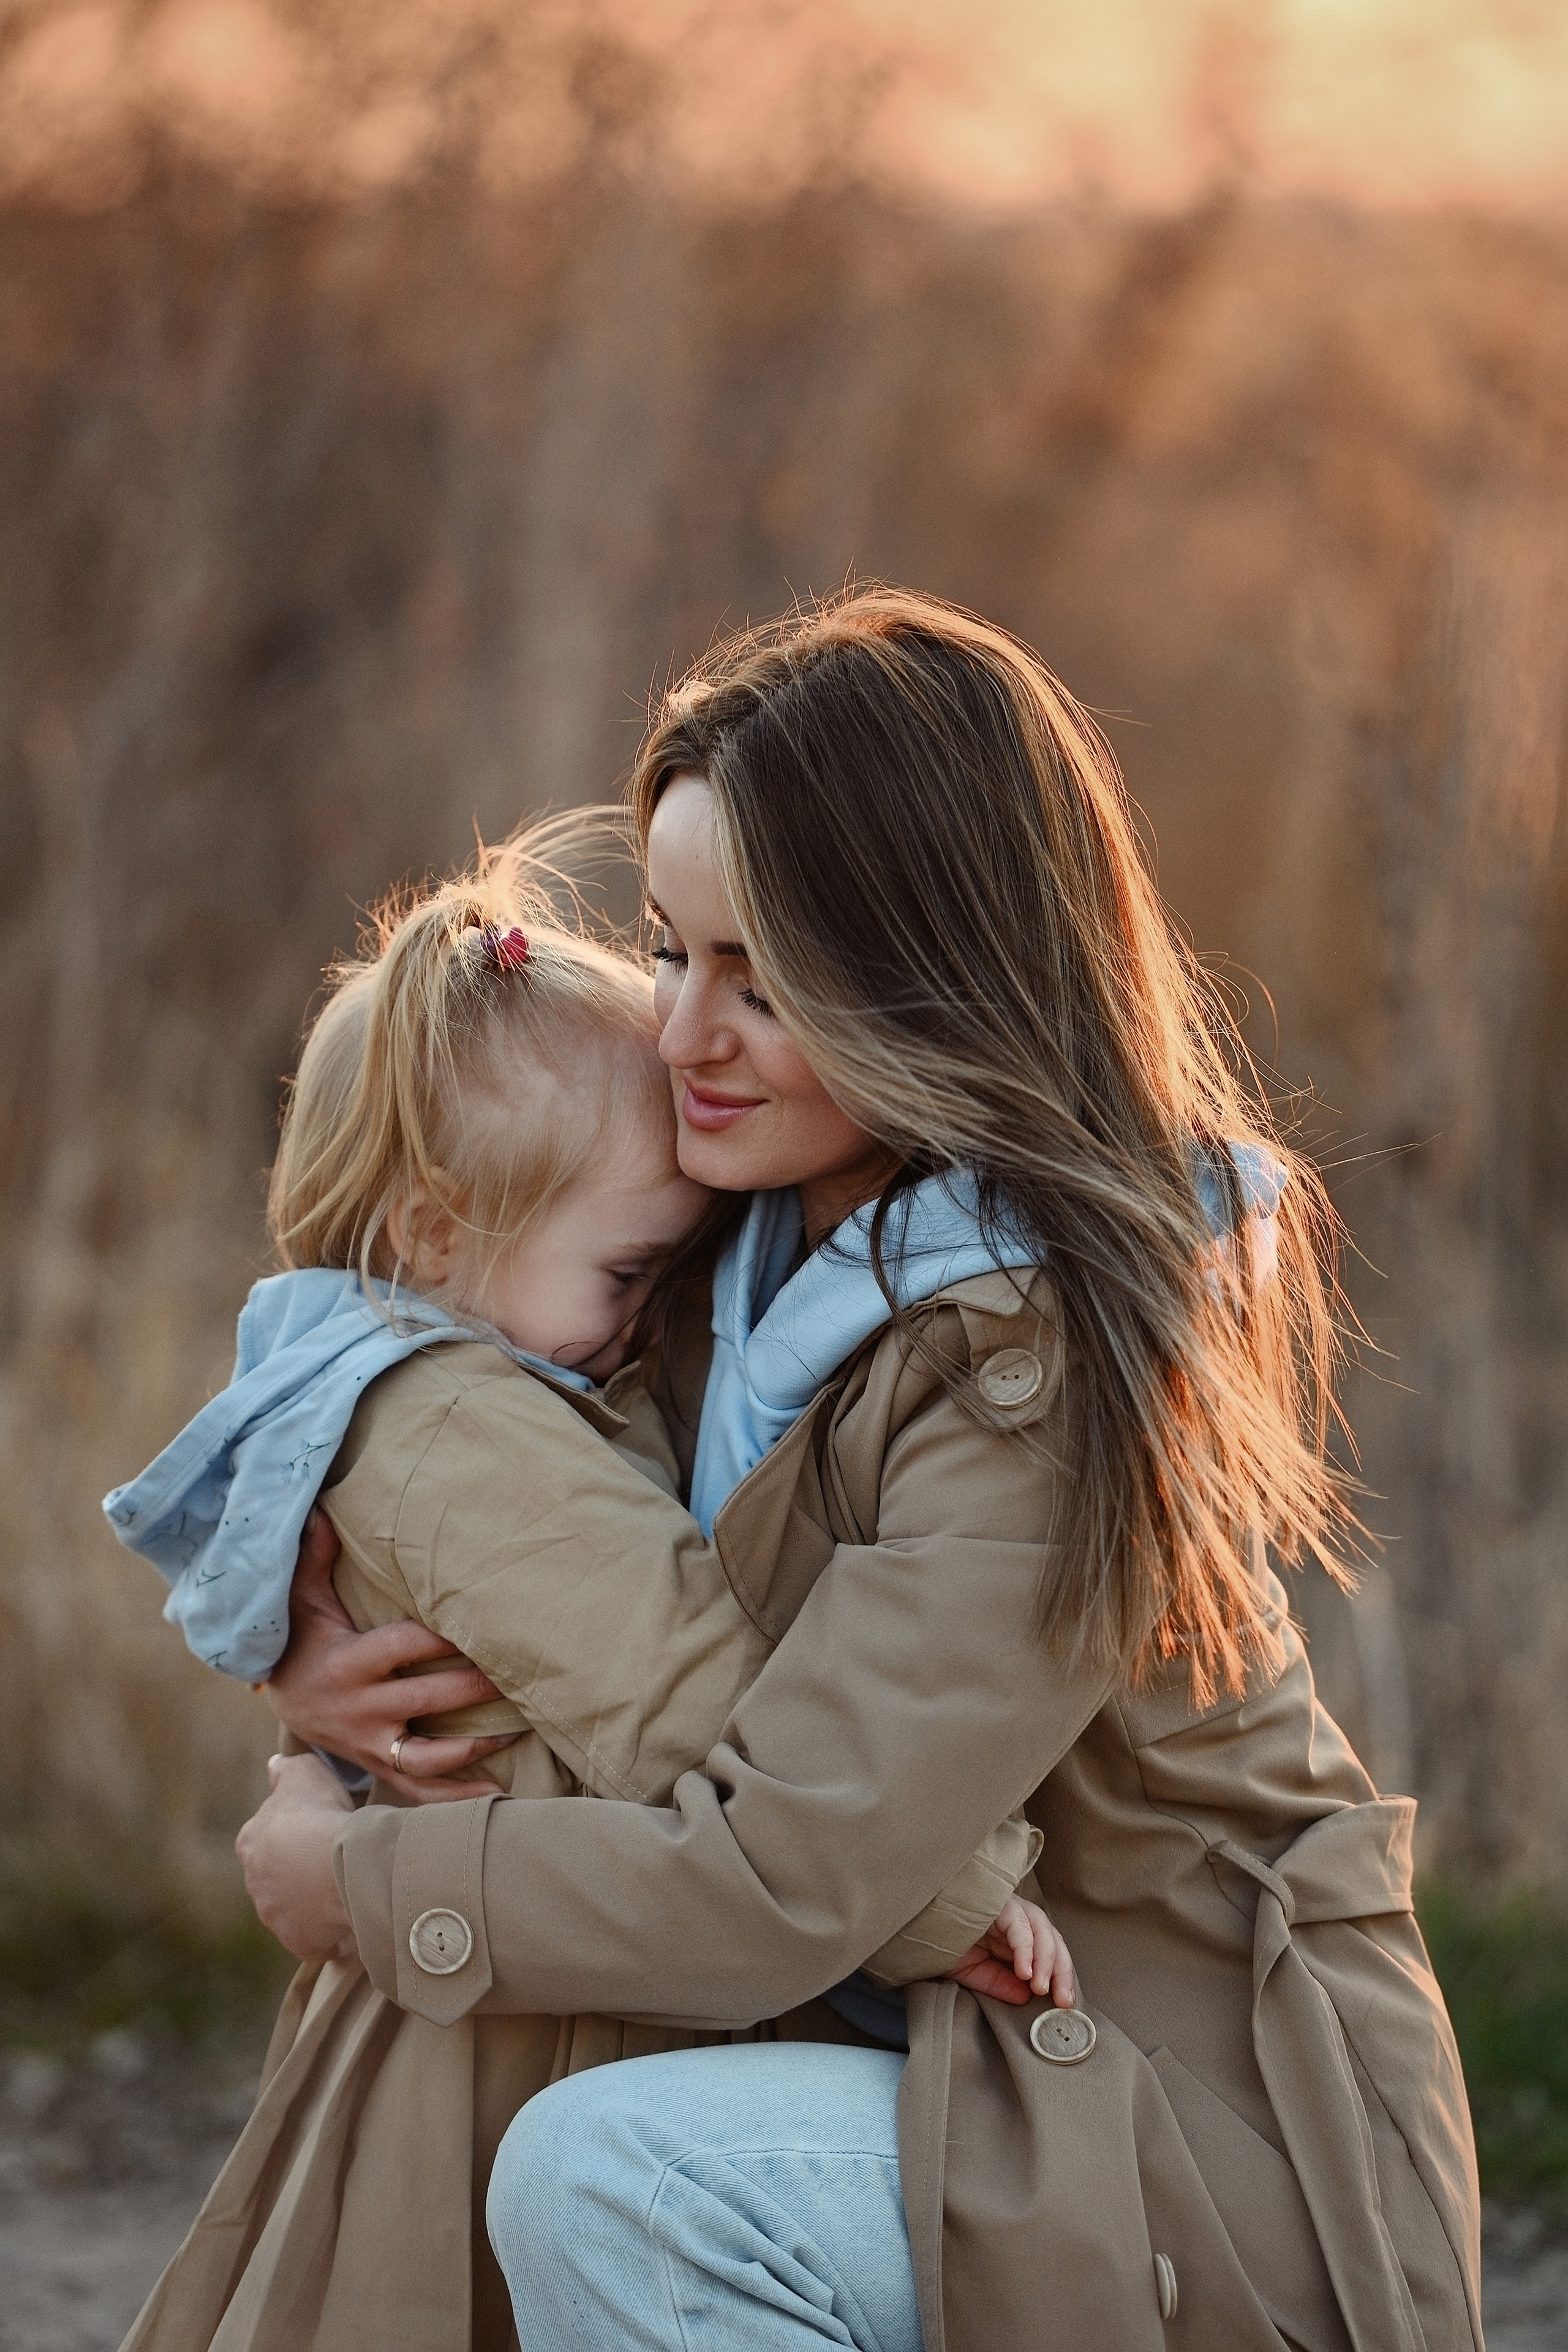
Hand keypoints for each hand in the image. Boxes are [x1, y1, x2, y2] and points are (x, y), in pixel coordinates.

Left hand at [236, 1754, 355, 1960]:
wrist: (340, 1860)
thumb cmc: (320, 1811)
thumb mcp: (303, 1771)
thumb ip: (286, 1769)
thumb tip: (274, 1766)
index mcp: (250, 1842)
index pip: (264, 1838)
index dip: (291, 1832)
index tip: (314, 1829)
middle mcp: (255, 1883)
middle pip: (277, 1876)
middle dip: (299, 1870)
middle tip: (330, 1858)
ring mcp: (274, 1916)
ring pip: (293, 1909)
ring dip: (312, 1901)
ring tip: (343, 1888)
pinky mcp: (298, 1941)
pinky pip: (313, 1940)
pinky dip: (327, 1934)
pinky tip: (346, 1920)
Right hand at [264, 1508, 518, 1800]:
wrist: (280, 1700)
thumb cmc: (302, 1640)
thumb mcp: (301, 1600)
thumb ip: (314, 1558)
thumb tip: (319, 1512)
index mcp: (348, 1663)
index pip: (402, 1647)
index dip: (440, 1639)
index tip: (479, 1627)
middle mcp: (361, 1708)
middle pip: (426, 1699)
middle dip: (473, 1688)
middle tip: (518, 1674)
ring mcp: (371, 1744)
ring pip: (428, 1754)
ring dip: (476, 1746)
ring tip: (519, 1729)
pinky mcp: (379, 1767)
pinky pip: (420, 1791)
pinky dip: (456, 1800)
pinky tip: (496, 1798)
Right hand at [944, 1895, 1076, 2009]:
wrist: (915, 1922)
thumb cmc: (941, 1942)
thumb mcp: (973, 1972)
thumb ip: (999, 1983)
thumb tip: (1026, 1996)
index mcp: (1014, 1932)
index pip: (1048, 1951)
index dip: (1059, 1976)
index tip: (1062, 2003)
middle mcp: (1015, 1916)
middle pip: (1052, 1939)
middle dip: (1060, 1971)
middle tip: (1060, 2000)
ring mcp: (1007, 1906)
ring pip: (1041, 1929)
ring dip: (1045, 1961)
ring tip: (1040, 1988)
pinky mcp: (997, 1901)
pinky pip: (1018, 1924)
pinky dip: (1024, 1949)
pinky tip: (1023, 1971)